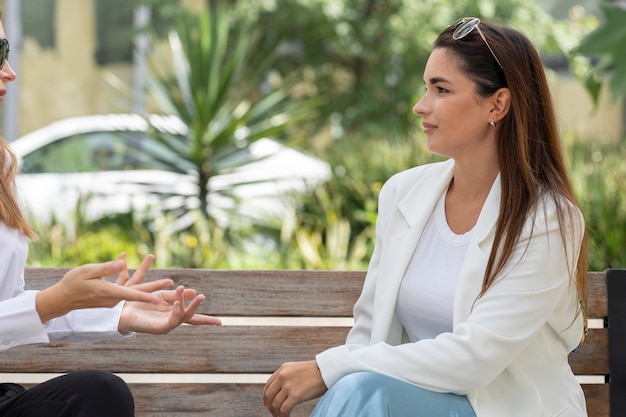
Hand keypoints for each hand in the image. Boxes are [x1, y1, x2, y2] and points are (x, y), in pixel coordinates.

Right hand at [36, 256, 166, 322]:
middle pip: (139, 293)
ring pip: (133, 287)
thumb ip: (105, 268)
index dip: (147, 297)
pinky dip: (126, 272)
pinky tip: (124, 258)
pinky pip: (123, 284)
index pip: (132, 295)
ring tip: (156, 263)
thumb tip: (121, 263)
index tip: (161, 300)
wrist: (61, 298)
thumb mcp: (87, 272)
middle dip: (157, 289)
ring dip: (146, 276)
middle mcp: (114, 297)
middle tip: (173, 284)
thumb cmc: (72, 284)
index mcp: (110, 293)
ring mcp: (113, 297)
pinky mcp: (110, 295)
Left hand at [118, 285, 221, 334]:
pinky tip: (178, 302)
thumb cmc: (137, 302)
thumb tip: (193, 291)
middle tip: (203, 296)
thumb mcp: (158, 294)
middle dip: (198, 308)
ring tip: (195, 295)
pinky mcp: (159, 329)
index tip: (220, 323)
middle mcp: (171, 321)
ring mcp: (166, 326)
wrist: (119, 310)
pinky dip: (177, 311)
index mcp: (172, 313)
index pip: (192, 316)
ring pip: (184, 317)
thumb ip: (175, 295)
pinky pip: (172, 320)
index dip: (206, 320)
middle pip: (191, 318)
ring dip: (190, 306)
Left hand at [263, 360, 326, 416]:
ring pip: (275, 404)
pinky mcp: (295, 395)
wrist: (327, 370)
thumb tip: (282, 391)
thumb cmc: (316, 371)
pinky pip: (284, 409)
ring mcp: (288, 386)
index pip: (268, 384)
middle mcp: (283, 376)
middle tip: (273, 413)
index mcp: (283, 369)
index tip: (266, 403)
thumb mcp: (297, 369)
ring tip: (281, 416)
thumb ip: (288, 377)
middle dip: (270, 406)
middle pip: (269, 395)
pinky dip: (283, 416)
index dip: (265, 396)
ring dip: (276, 413)